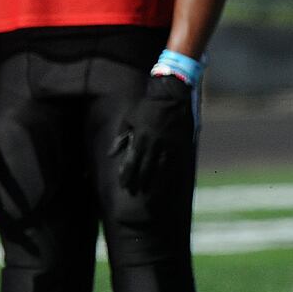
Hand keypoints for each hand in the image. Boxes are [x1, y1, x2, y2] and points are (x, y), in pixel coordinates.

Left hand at [111, 73, 195, 194]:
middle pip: (146, 169)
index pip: (131, 163)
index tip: (124, 186)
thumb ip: (120, 138)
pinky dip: (170, 174)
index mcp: (140, 138)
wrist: (171, 96)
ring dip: (155, 183)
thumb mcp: (128, 120)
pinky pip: (176, 163)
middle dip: (139, 183)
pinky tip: (167, 183)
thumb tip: (111, 155)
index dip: (127, 176)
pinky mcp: (181, 144)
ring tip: (151, 195)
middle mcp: (155, 144)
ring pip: (161, 169)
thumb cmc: (146, 107)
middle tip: (135, 193)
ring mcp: (170, 145)